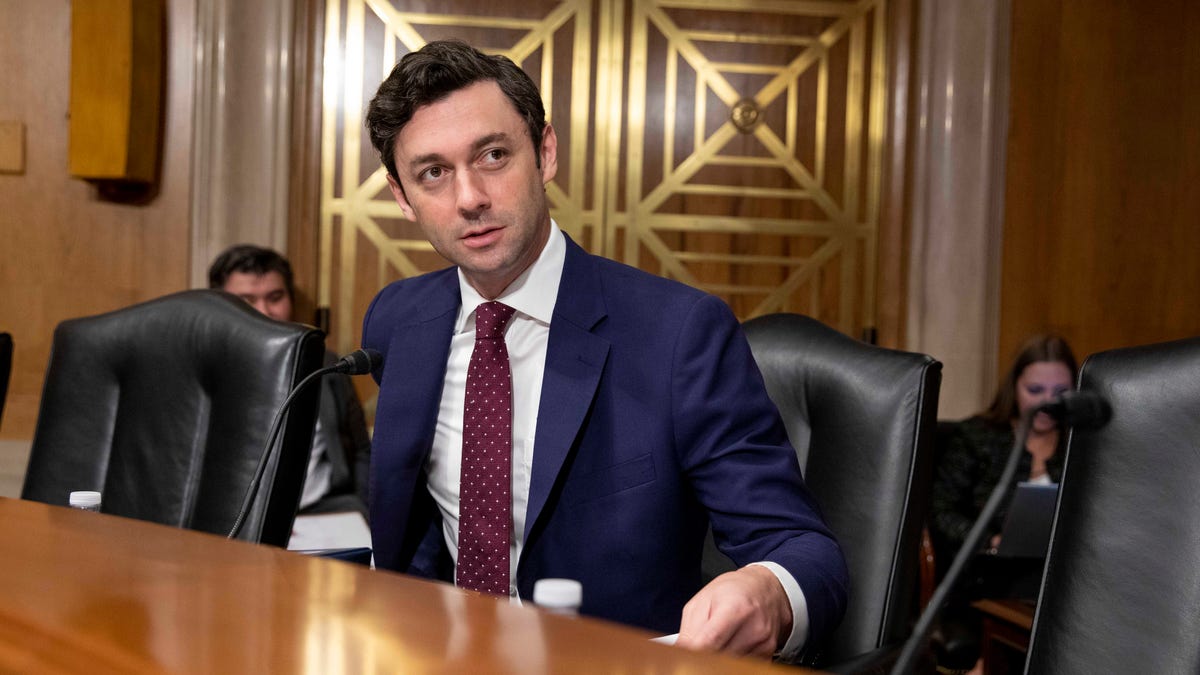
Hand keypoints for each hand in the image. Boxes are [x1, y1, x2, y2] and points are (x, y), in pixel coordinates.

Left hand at [675, 565, 792, 658]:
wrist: (765, 590)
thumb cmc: (733, 590)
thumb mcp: (703, 600)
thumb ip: (689, 629)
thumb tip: (679, 652)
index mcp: (734, 608)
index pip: (709, 643)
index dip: (692, 653)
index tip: (683, 656)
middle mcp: (753, 627)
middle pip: (719, 658)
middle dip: (703, 656)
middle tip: (694, 651)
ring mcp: (763, 643)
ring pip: (730, 665)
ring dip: (717, 659)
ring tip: (714, 644)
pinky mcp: (767, 654)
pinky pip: (742, 665)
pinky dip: (731, 661)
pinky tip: (728, 647)